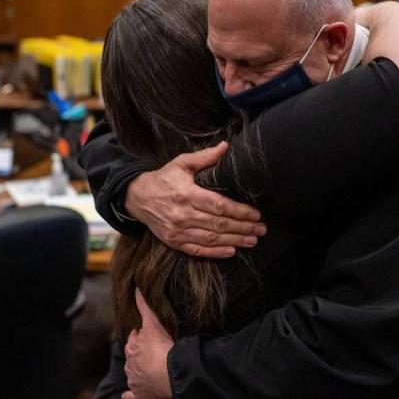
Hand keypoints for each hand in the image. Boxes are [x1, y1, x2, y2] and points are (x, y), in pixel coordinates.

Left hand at [123, 290, 173, 398]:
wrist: (168, 374)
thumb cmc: (162, 348)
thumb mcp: (154, 323)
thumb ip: (144, 306)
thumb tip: (135, 288)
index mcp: (133, 347)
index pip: (134, 339)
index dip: (140, 336)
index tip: (146, 335)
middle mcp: (131, 364)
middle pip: (133, 356)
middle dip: (139, 353)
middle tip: (151, 351)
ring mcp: (135, 380)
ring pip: (133, 373)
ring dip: (138, 371)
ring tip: (149, 369)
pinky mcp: (140, 395)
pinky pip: (131, 396)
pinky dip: (129, 396)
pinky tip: (127, 395)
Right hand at [125, 142, 265, 257]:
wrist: (137, 197)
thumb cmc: (163, 178)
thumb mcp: (181, 163)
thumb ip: (205, 157)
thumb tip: (226, 146)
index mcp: (187, 194)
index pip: (218, 205)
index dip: (239, 211)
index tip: (256, 214)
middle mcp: (182, 214)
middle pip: (218, 224)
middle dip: (243, 227)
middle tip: (261, 229)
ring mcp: (177, 231)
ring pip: (211, 239)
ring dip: (234, 241)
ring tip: (252, 240)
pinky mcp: (174, 241)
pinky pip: (197, 250)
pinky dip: (215, 253)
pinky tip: (231, 250)